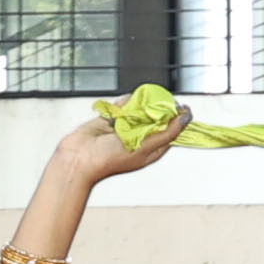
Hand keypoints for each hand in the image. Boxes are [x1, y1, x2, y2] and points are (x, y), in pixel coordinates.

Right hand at [49, 109, 190, 186]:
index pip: (174, 129)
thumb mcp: (146, 147)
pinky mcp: (112, 118)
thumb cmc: (109, 160)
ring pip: (141, 107)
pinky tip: (119, 109)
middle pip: (159, 115)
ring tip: (131, 113)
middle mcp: (141, 136)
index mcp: (153, 147)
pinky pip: (123, 104)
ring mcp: (126, 127)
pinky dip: (124, 103)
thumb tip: (186, 117)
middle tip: (153, 107)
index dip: (179, 117)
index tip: (180, 106)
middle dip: (158, 108)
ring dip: (139, 105)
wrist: (77, 159)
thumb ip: (168, 132)